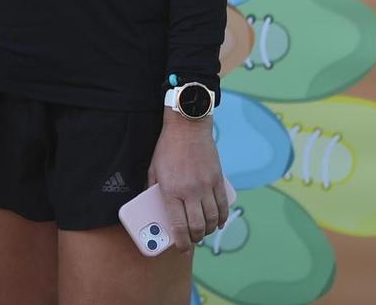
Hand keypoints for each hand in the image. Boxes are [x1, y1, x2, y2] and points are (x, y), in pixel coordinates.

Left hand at [149, 111, 227, 248]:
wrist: (187, 127)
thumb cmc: (167, 148)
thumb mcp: (153, 169)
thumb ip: (153, 189)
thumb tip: (153, 206)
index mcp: (171, 190)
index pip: (178, 225)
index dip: (181, 241)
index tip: (181, 248)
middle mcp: (190, 191)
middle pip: (197, 226)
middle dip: (195, 238)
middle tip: (192, 240)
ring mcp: (206, 186)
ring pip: (212, 219)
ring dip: (208, 230)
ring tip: (203, 231)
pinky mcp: (218, 180)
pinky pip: (223, 205)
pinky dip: (222, 218)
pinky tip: (218, 222)